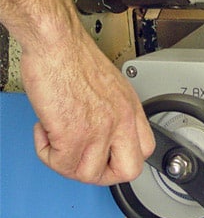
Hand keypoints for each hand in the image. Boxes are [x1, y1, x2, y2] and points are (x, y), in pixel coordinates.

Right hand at [20, 29, 154, 185]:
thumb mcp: (109, 86)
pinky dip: (46, 153)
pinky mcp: (73, 133)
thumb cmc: (74, 57)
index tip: (106, 157)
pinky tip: (44, 131)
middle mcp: (121, 120)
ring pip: (88, 174)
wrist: (56, 43)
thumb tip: (103, 133)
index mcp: (131, 108)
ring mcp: (99, 129)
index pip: (145, 150)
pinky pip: (61, 164)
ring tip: (56, 140)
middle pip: (128, 171)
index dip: (123, 159)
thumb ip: (112, 112)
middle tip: (80, 160)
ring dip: (66, 163)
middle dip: (101, 174)